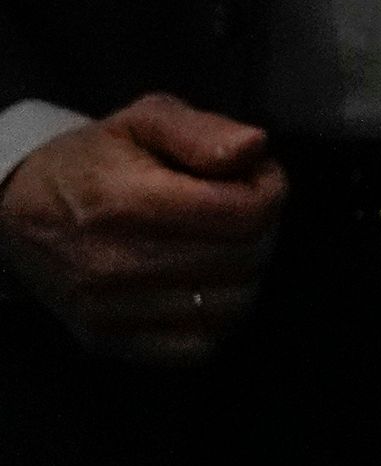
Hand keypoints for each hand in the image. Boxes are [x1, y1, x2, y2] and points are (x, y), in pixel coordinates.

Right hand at [0, 96, 285, 362]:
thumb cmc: (91, 160)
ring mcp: (111, 312)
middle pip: (245, 259)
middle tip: (244, 207)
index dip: (270, 189)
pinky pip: (198, 346)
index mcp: (129, 203)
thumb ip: (202, 131)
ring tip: (224, 243)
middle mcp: (117, 264)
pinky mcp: (109, 342)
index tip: (257, 176)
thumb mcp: (144, 119)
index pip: (246, 214)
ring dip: (245, 272)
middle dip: (263, 227)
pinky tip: (205, 283)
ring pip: (231, 306)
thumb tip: (254, 149)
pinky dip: (216, 317)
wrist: (18, 210)